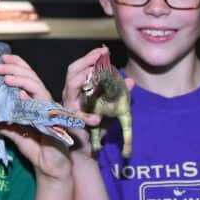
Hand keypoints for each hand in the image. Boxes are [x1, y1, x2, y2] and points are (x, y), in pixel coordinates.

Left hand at [0, 54, 71, 181]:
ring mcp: (49, 109)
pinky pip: (43, 105)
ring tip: (5, 78)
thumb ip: (0, 122)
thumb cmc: (36, 149)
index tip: (2, 60)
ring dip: (21, 80)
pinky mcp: (52, 119)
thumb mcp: (14, 133)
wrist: (50, 167)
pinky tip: (21, 94)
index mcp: (35, 102)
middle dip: (16, 68)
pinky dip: (31, 98)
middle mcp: (43, 102)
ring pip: (37, 86)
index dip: (17, 66)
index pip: (27, 78)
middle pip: (32, 78)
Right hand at [61, 46, 133, 161]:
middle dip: (85, 61)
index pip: (80, 67)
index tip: (103, 50)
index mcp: (79, 89)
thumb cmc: (96, 124)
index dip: (90, 57)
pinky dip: (88, 118)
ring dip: (83, 79)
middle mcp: (70, 95)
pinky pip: (77, 117)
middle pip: (72, 71)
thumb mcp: (110, 107)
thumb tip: (130, 82)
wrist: (87, 149)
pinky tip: (98, 119)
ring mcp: (68, 107)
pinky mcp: (70, 123)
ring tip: (96, 74)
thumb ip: (119, 94)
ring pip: (70, 87)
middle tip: (99, 55)